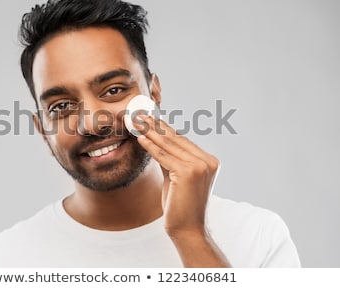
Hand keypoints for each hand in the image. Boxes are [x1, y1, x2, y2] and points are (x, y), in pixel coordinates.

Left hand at [135, 114, 218, 237]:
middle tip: (140, 116)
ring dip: (151, 132)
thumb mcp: (176, 177)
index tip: (151, 119)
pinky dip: (151, 146)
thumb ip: (170, 160)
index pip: (182, 141)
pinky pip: (164, 156)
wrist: (188, 229)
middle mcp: (207, 161)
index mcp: (209, 161)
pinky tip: (141, 138)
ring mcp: (200, 166)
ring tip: (137, 123)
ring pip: (169, 146)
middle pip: (176, 140)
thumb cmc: (181, 206)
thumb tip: (155, 141)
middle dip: (156, 126)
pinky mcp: (188, 173)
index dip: (165, 129)